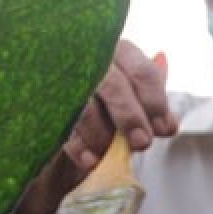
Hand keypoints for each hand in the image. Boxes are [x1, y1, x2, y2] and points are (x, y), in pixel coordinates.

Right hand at [13, 41, 177, 213]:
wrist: (64, 126)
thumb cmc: (106, 109)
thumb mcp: (132, 106)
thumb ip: (151, 110)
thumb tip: (170, 125)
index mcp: (118, 52)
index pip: (142, 71)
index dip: (155, 102)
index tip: (163, 129)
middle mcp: (89, 56)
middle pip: (113, 84)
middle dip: (130, 117)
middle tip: (141, 143)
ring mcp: (61, 75)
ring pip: (85, 104)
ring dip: (102, 134)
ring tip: (110, 154)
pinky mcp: (42, 100)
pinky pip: (61, 122)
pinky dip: (78, 145)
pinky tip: (90, 160)